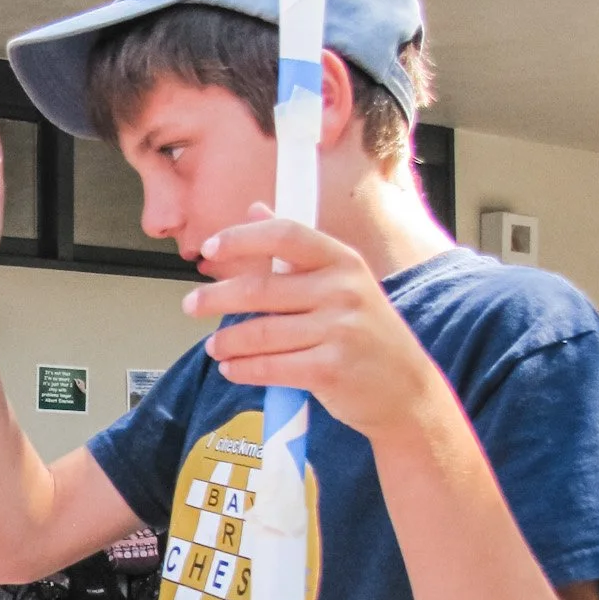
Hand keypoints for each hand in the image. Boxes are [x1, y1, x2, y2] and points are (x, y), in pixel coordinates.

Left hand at [183, 205, 441, 440]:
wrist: (407, 391)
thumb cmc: (366, 334)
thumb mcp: (343, 283)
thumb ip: (297, 250)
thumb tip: (255, 209)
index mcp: (344, 261)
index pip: (286, 236)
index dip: (243, 238)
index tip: (211, 247)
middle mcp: (343, 291)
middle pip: (262, 289)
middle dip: (216, 298)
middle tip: (191, 305)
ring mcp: (339, 331)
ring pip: (261, 332)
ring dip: (228, 341)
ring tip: (214, 346)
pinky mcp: (330, 370)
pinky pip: (271, 367)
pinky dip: (244, 369)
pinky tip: (231, 369)